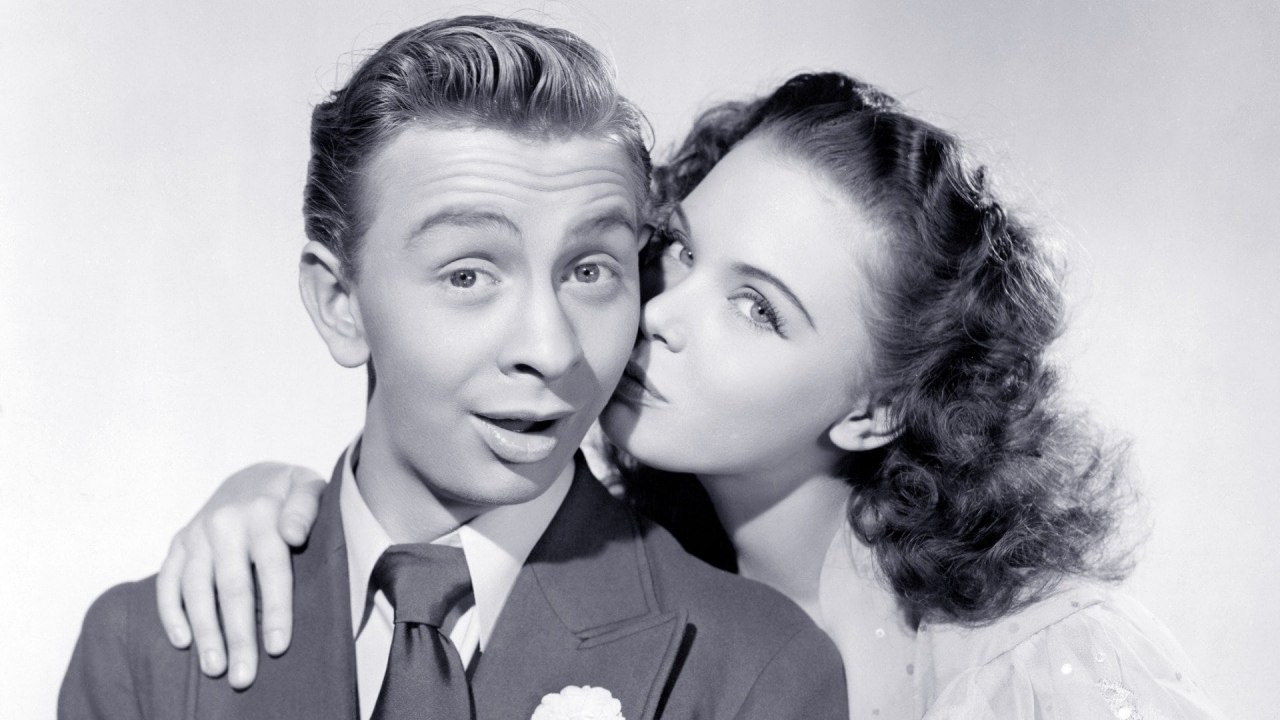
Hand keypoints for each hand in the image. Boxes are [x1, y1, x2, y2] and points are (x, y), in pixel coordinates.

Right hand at [155, 462, 325, 687]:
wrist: (254, 476)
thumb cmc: (290, 492)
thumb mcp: (309, 486)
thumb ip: (307, 507)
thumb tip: (294, 535)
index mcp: (262, 512)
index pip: (271, 568)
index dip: (274, 609)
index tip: (276, 647)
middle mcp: (225, 523)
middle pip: (231, 587)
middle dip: (237, 635)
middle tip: (243, 676)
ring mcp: (197, 534)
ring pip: (196, 590)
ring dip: (204, 632)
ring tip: (214, 669)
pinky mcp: (179, 542)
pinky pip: (168, 581)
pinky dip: (170, 612)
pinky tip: (182, 643)